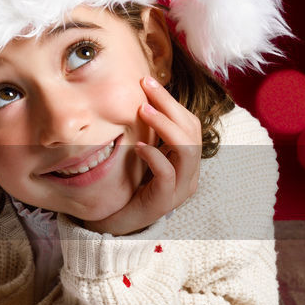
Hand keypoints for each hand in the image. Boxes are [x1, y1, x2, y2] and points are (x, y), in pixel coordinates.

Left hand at [81, 76, 201, 235]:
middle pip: (192, 132)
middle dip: (169, 105)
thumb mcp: (139, 156)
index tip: (148, 81)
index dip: (172, 102)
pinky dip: (155, 157)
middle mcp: (188, 174)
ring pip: (187, 151)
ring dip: (165, 126)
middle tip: (145, 86)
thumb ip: (146, 134)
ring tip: (142, 110)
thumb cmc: (126, 187)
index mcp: (185, 161)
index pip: (189, 124)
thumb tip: (139, 98)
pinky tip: (138, 147)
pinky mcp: (164, 202)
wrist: (113, 223)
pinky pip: (167, 175)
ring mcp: (179, 189)